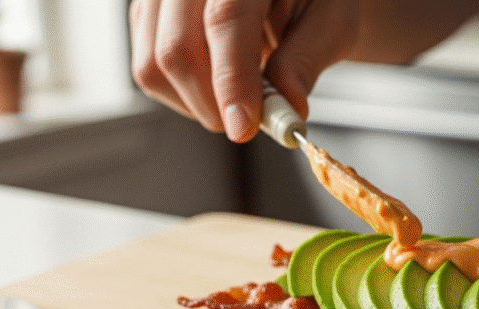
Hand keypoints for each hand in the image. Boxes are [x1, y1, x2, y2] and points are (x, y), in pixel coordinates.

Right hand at [129, 0, 357, 141]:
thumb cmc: (313, 0)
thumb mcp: (332, 22)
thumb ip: (306, 60)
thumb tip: (287, 106)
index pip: (225, 20)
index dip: (232, 79)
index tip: (244, 126)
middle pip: (178, 47)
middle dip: (214, 103)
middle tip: (251, 122)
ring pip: (154, 65)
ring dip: (198, 102)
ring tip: (240, 94)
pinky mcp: (147, 13)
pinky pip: (149, 69)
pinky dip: (183, 93)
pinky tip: (218, 81)